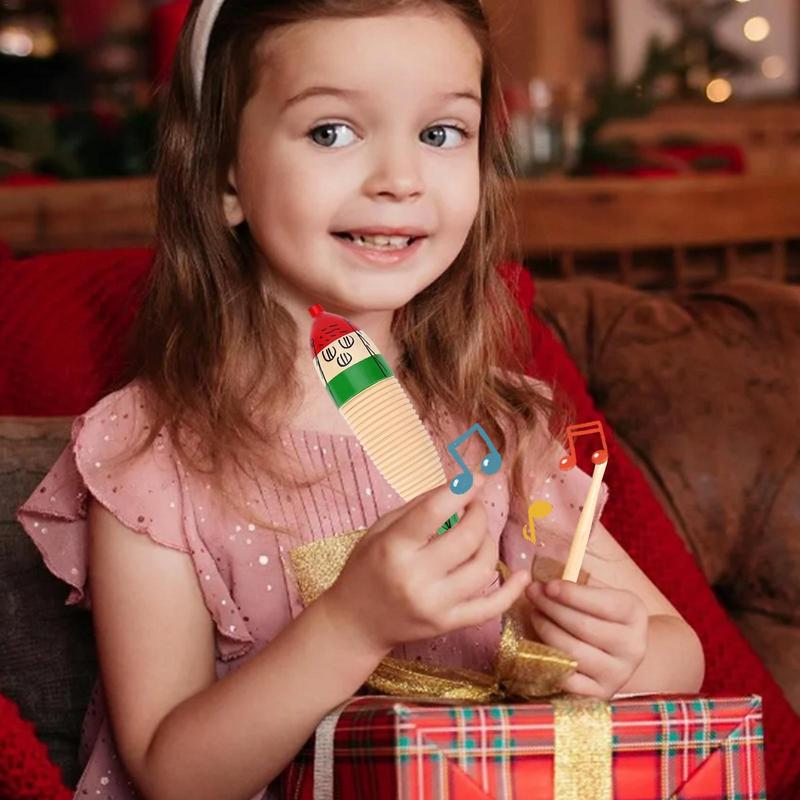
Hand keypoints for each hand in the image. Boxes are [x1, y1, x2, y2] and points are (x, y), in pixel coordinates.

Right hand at [321, 478, 530, 657]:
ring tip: (478, 534)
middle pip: (467, 538)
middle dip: (478, 514)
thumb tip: (459, 486)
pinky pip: (490, 608)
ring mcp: (435, 605)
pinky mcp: (448, 625)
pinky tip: (521, 575)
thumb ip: (418, 507)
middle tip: (474, 507)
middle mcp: (415, 578)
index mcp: (394, 548)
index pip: (435, 511)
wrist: (356, 623)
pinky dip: (512, 591)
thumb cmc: (365, 568)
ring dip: (488, 543)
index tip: (478, 476)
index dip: (462, 489)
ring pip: (483, 567)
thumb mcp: (380, 530)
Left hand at [527, 580, 647, 698]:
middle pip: (583, 626)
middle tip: (532, 594)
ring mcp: (619, 673)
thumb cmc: (600, 614)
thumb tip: (542, 586)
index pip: (601, 603)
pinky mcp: (601, 694)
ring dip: (546, 630)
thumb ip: (576, 588)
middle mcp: (633, 646)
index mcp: (634, 613)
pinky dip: (550, 660)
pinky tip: (539, 644)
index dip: (570, 594)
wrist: (619, 652)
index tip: (546, 585)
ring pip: (573, 652)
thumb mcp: (599, 595)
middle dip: (551, 607)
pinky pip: (568, 679)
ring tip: (535, 614)